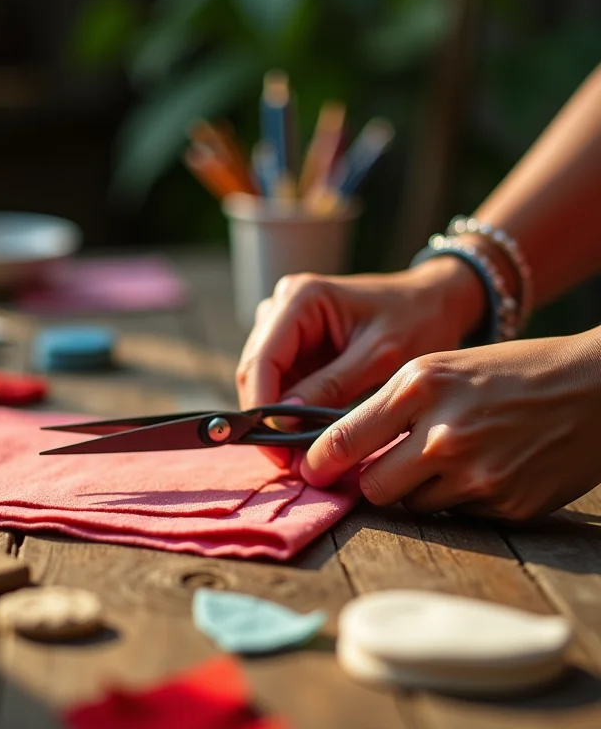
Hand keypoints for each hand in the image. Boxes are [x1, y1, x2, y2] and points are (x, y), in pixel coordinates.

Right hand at [235, 257, 484, 466]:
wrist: (435, 302)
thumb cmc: (416, 321)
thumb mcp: (379, 357)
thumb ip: (331, 386)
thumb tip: (284, 423)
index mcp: (301, 298)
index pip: (261, 359)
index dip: (261, 408)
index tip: (278, 451)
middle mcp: (283, 306)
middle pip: (254, 370)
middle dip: (267, 417)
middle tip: (288, 462)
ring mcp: (285, 324)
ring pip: (263, 379)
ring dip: (276, 416)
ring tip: (298, 453)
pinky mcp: (295, 343)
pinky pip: (280, 381)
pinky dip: (289, 409)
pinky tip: (304, 434)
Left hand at [300, 328, 600, 521]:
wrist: (594, 388)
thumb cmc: (509, 371)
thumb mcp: (440, 367)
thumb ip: (388, 407)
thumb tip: (341, 451)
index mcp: (421, 387)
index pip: (345, 439)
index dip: (320, 461)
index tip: (309, 470)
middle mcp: (444, 434)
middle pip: (373, 488)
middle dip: (373, 482)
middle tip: (388, 465)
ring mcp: (478, 476)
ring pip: (414, 506)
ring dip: (419, 489)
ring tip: (451, 456)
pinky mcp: (507, 506)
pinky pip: (457, 515)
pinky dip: (459, 498)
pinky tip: (485, 467)